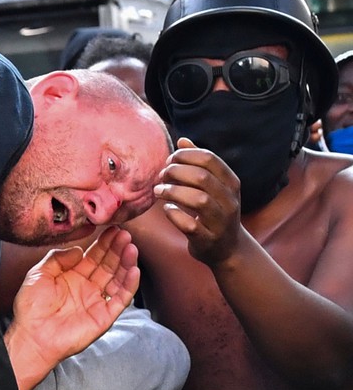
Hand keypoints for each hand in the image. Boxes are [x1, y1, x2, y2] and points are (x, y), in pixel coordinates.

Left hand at [5, 226, 138, 389]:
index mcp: (71, 276)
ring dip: (126, 263)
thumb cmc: (30, 308)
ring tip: (131, 247)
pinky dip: (129, 285)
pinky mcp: (104, 317)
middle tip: (125, 234)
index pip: (93, 256)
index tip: (112, 228)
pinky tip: (133, 270)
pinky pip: (120, 299)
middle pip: (107, 264)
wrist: (32, 336)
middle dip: (117, 249)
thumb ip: (57, 258)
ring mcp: (96, 301)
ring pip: (117, 278)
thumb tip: (79, 249)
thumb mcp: (38, 274)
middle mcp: (86, 287)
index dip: (103, 243)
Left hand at [154, 137, 241, 264]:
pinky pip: (190, 225)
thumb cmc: (214, 212)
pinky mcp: (208, 239)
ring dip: (173, 192)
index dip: (185, 155)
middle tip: (161, 176)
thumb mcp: (213, 187)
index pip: (209, 159)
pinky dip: (174, 214)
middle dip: (176, 172)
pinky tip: (167, 209)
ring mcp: (221, 221)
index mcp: (231, 183)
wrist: (227, 249)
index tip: (169, 160)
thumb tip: (182, 140)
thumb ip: (198, 163)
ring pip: (198, 200)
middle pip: (202, 177)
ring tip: (158, 191)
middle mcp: (230, 200)